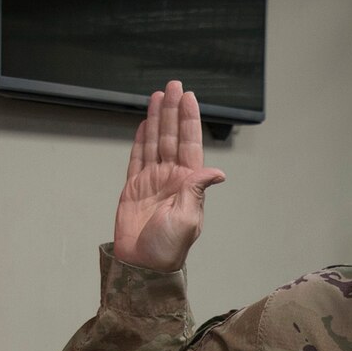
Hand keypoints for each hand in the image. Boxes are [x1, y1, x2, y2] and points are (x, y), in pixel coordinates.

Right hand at [113, 80, 225, 272]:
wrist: (142, 265)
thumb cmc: (168, 247)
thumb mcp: (188, 219)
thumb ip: (197, 191)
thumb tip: (217, 171)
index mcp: (187, 182)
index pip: (189, 143)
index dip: (188, 120)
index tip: (189, 97)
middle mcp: (171, 178)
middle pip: (171, 136)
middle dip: (172, 110)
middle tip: (173, 85)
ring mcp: (152, 181)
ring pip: (154, 142)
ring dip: (157, 119)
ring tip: (158, 95)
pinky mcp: (134, 188)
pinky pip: (137, 158)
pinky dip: (140, 140)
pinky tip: (144, 124)